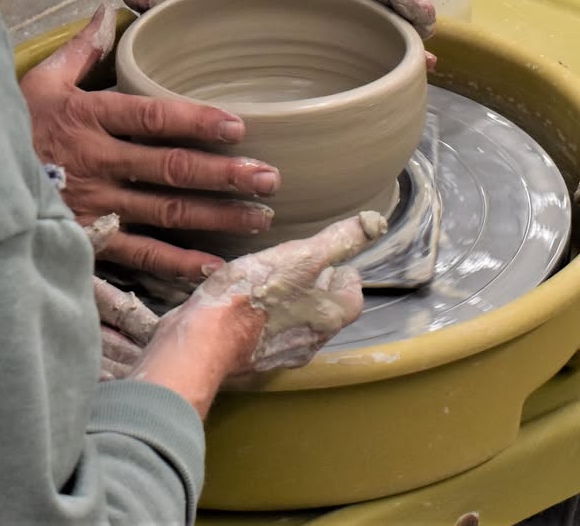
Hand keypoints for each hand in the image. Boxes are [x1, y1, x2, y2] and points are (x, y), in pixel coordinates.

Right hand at [20, 4, 281, 280]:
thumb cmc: (14, 130)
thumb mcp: (39, 84)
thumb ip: (80, 52)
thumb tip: (107, 11)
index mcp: (88, 118)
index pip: (150, 118)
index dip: (195, 121)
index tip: (238, 126)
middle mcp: (96, 162)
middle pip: (171, 168)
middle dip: (225, 174)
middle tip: (269, 178)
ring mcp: (95, 205)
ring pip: (166, 212)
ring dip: (216, 217)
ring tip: (260, 217)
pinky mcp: (91, 240)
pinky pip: (140, 255)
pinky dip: (178, 264)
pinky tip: (215, 265)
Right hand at [129, 212, 385, 415]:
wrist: (204, 340)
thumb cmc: (256, 296)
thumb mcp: (303, 256)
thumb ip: (340, 240)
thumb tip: (375, 223)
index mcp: (334, 316)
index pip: (351, 286)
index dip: (334, 265)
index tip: (314, 254)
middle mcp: (315, 340)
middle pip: (323, 303)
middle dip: (310, 283)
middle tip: (287, 264)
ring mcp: (283, 352)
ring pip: (294, 317)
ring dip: (283, 299)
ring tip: (263, 280)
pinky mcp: (253, 357)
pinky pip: (265, 331)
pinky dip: (258, 316)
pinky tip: (240, 301)